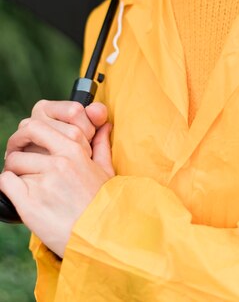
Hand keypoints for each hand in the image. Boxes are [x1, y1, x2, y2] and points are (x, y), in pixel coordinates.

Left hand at [0, 101, 113, 257]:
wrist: (98, 237)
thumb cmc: (102, 203)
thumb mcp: (105, 170)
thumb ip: (101, 144)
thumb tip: (104, 126)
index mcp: (75, 151)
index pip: (39, 123)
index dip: (31, 131)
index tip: (30, 140)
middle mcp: (59, 162)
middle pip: (24, 136)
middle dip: (17, 143)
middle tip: (18, 153)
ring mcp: (43, 182)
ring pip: (14, 162)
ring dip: (15, 169)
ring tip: (23, 180)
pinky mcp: (29, 203)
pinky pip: (5, 182)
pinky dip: (7, 185)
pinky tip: (18, 191)